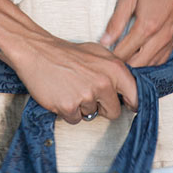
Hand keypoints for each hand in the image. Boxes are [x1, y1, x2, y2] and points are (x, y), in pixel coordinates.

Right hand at [14, 36, 137, 124]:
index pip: (135, 96)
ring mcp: (86, 95)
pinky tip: (62, 94)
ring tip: (71, 88)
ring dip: (82, 108)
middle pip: (114, 112)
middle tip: (87, 92)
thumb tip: (131, 90)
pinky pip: (75, 120)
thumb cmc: (68, 53)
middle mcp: (104, 83)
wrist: (38, 52)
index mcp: (115, 69)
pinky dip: (68, 111)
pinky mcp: (69, 106)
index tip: (128, 106)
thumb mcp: (99, 53)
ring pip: (91, 116)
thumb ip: (116, 71)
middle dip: (102, 108)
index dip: (131, 104)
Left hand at [100, 0, 172, 66]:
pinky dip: (150, 62)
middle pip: (138, 64)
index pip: (124, 52)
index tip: (102, 54)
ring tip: (124, 58)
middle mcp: (161, 38)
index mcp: (147, 26)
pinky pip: (162, 59)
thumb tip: (105, 40)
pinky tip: (141, 55)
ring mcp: (171, 40)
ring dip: (137, 65)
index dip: (111, 57)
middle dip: (122, 65)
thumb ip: (117, 20)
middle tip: (111, 57)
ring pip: (151, 65)